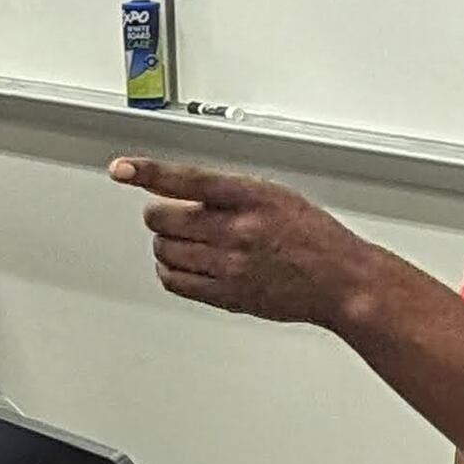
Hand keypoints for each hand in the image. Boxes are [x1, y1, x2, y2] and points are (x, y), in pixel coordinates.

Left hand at [111, 156, 391, 329]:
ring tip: (186, 242)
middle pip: (163, 219)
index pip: (186, 179)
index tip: (122, 169)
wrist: (340, 281)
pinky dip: (169, 270)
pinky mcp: (226, 294)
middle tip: (170, 215)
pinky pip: (174, 281)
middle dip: (160, 215)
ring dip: (166, 243)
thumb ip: (230, 194)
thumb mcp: (275, 196)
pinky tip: (183, 265)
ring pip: (164, 250)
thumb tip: (185, 193)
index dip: (148, 172)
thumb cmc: (314, 238)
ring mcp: (229, 265)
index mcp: (250, 197)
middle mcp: (236, 230)